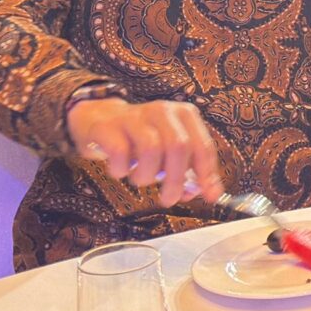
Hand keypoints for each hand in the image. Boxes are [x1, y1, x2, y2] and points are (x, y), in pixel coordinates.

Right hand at [65, 96, 223, 206]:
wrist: (101, 120)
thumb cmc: (141, 140)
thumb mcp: (168, 151)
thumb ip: (186, 171)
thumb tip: (198, 192)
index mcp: (184, 115)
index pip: (203, 146)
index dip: (207, 174)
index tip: (210, 196)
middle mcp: (162, 111)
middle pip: (179, 146)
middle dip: (176, 179)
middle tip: (168, 199)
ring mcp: (134, 116)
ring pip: (151, 149)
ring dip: (147, 174)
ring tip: (140, 178)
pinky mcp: (108, 126)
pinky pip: (120, 152)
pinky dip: (122, 169)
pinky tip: (121, 170)